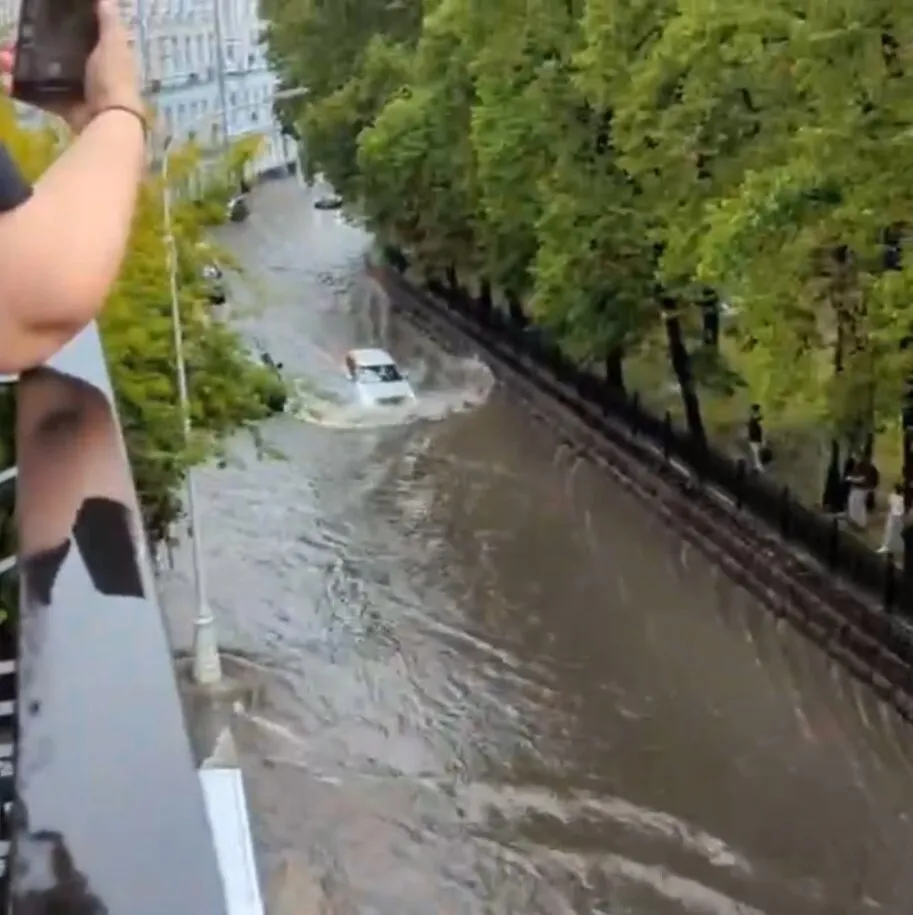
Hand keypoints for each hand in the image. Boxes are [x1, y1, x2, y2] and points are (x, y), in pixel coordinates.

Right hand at [0, 0, 140, 134]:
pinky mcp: (65, 107)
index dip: (55, 26)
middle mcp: (88, 72)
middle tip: (9, 42)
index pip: (75, 35)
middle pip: (53, 54)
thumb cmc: (112, 77)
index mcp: (101, 54)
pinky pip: (40, 96)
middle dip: (28, 46)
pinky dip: (21, 89)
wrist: (109, 119)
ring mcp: (76, 91)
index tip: (34, 18)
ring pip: (42, 73)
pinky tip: (6, 81)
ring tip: (3, 59)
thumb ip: (108, 20)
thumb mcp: (113, 42)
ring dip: (19, 65)